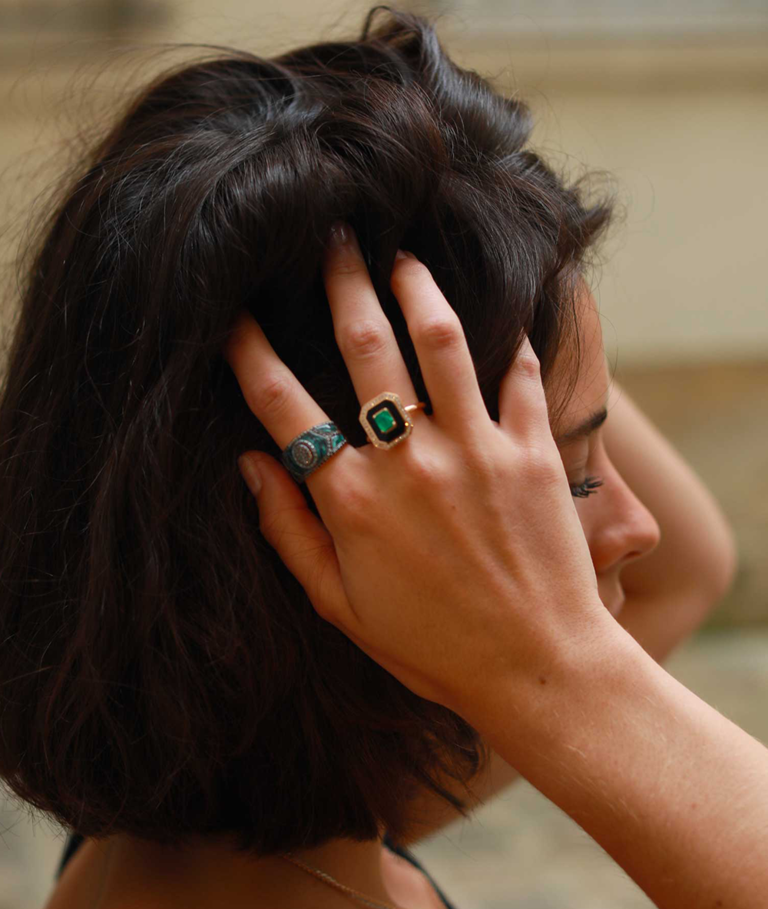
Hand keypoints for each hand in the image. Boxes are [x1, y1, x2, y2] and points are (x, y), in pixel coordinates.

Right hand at [224, 223, 612, 721]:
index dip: (249, 351)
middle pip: (365, 347)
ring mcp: (475, 451)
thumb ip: (289, 533)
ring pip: (440, 341)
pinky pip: (519, 375)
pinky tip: (495, 315)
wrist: (538, 670)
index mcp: (352, 500)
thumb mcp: (340, 606)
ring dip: (417, 288)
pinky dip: (508, 339)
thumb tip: (248, 466)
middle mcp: (409, 462)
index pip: (283, 405)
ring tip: (403, 257)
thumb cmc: (433, 646)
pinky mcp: (533, 453)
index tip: (234, 315)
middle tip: (333, 238)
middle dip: (341, 282)